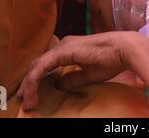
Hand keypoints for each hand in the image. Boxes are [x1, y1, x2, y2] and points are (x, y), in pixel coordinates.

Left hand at [16, 31, 144, 110]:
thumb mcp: (89, 75)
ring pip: (37, 66)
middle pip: (38, 64)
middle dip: (28, 83)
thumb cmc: (112, 60)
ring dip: (29, 85)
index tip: (32, 96)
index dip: (37, 79)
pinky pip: (41, 68)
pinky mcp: (62, 52)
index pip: (47, 64)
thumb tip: (58, 86)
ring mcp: (62, 47)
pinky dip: (33, 82)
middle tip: (25, 100)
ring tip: (27, 102)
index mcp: (69, 49)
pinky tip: (31, 94)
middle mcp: (63, 45)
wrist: (124, 49)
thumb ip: (73, 79)